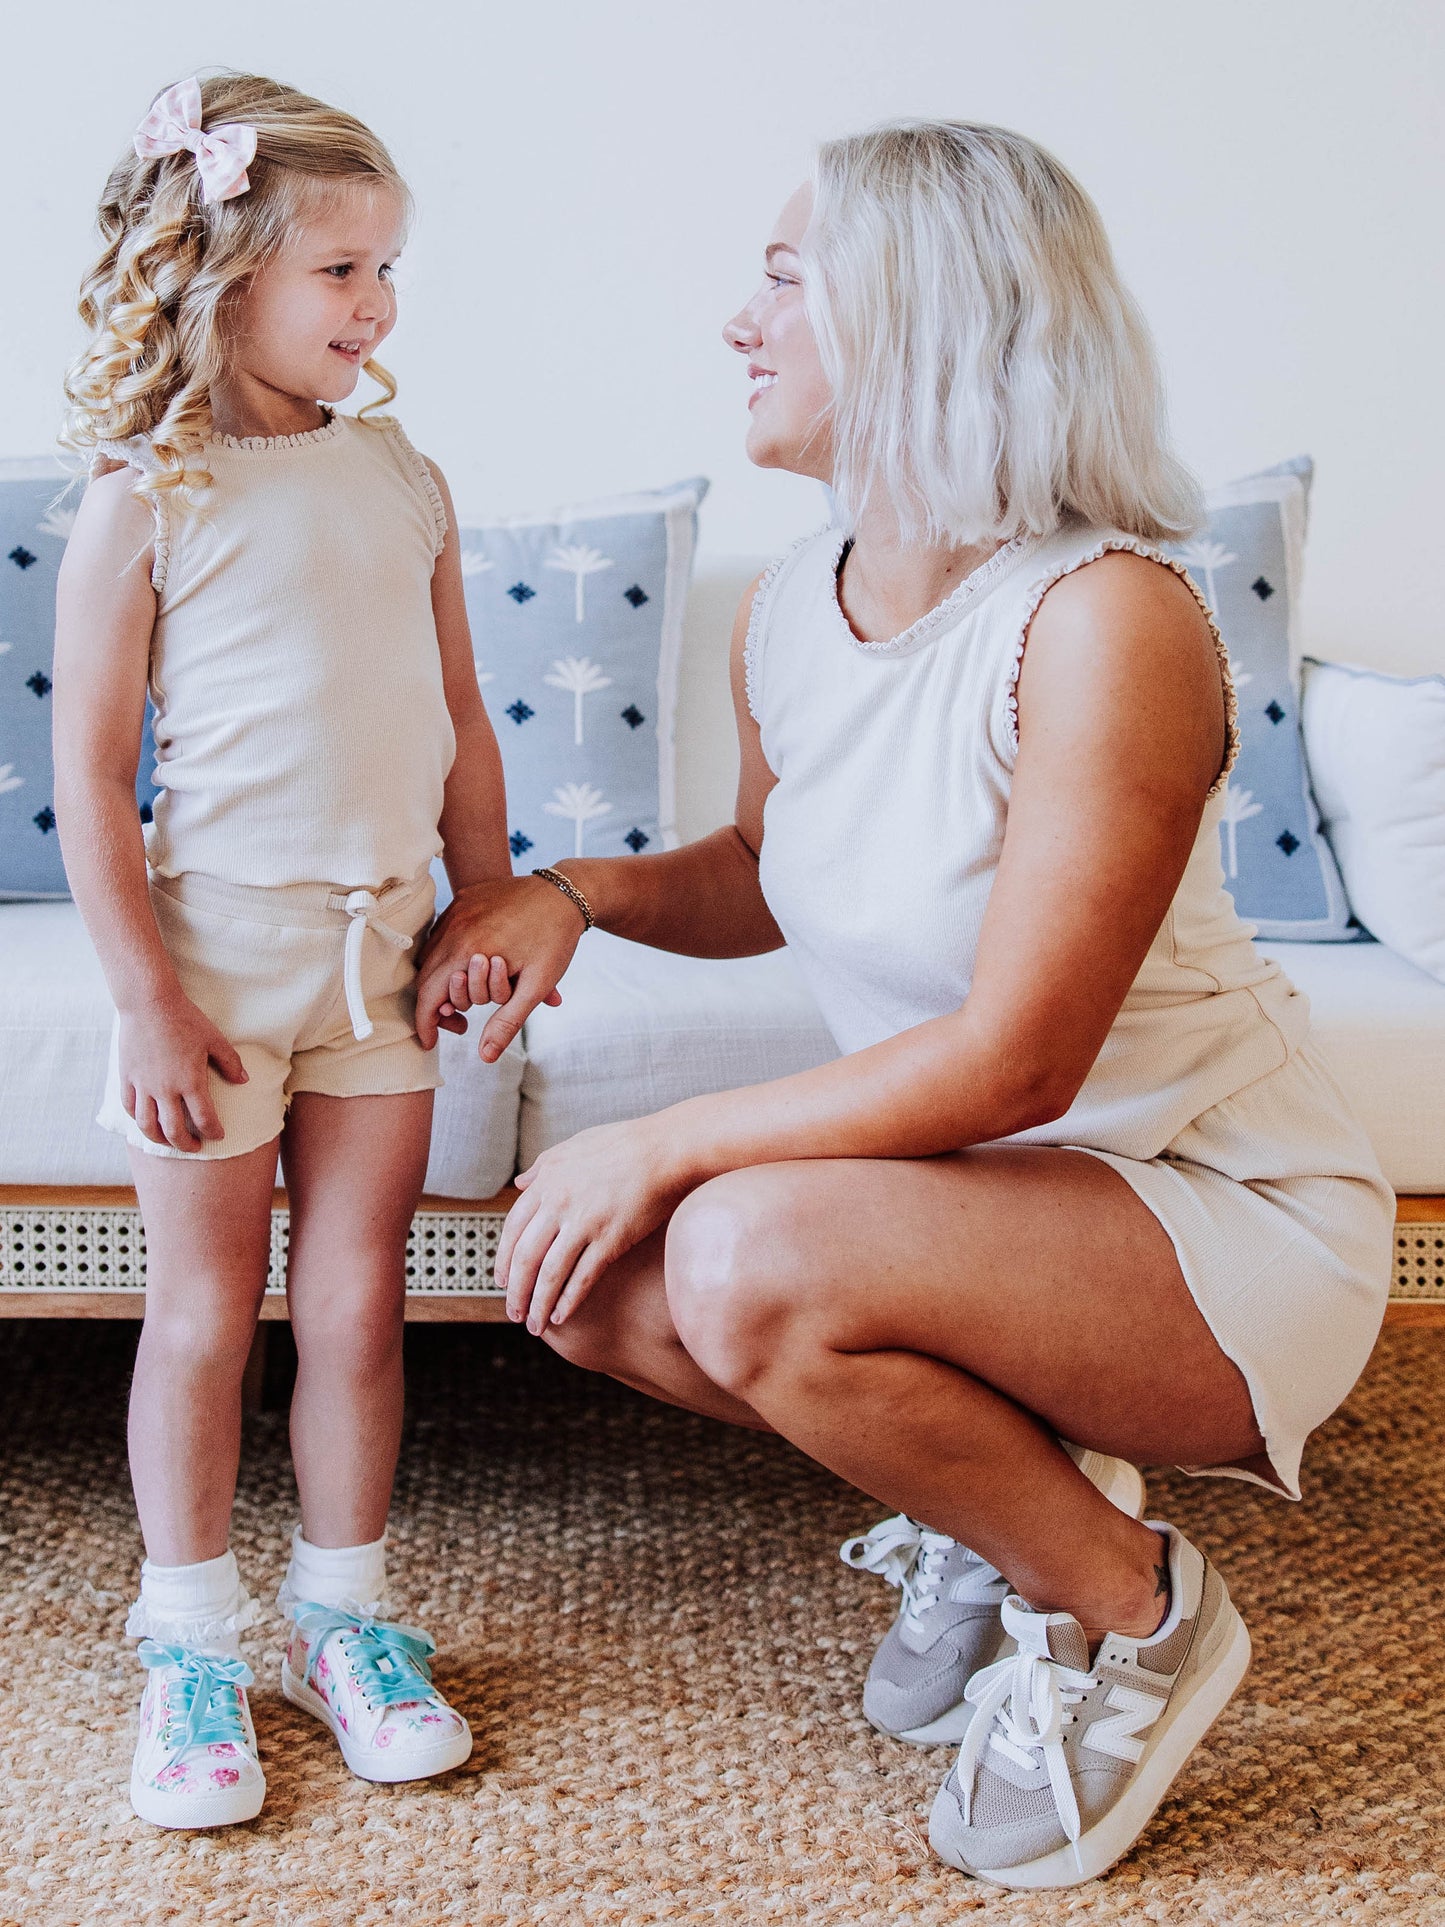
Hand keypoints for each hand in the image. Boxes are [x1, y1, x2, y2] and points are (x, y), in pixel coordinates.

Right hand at [118, 995, 247, 1151]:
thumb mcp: (215, 1039)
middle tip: (194, 1147)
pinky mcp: (127, 1078)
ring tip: (169, 1140)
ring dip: (159, 1139)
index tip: (218, 1135)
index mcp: (190, 1082)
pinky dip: (137, 1119)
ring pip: (147, 1125)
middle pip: (174, 1131)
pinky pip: (130, 1107)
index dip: (214, 1132)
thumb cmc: (185, 1019)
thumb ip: (230, 1062)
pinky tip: (146, 1120)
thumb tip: (244, 1081)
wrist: (148, 1003)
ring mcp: (144, 1085)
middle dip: (186, 1145)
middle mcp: (165, 1089)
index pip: (205, 1119)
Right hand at [415, 875, 582, 1061]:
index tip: (430, 1043)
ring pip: (430, 955)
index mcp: (468, 951)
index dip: (426, 1024)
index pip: (429, 996)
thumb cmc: (554, 940)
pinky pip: (442, 934)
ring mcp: (457, 911)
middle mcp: (454, 928)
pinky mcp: (463, 900)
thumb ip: (507, 1022)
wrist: (567, 892)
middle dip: (434, 1006)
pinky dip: (447, 957)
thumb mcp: (535, 985)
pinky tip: (469, 969)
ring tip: (466, 1000)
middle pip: (425, 977)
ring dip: (440, 980)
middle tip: (460, 1024)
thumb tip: (485, 1056)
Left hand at [495, 1117, 695, 1332]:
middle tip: (514, 1312)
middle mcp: (559, 1204)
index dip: (503, 1261)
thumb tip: (520, 1182)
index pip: (512, 1230)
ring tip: (535, 1325)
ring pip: (549, 1274)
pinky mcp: (611, 1239)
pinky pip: (582, 1277)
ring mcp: (584, 1223)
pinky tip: (561, 1316)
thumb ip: (542, 1166)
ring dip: (538, 1304)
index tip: (502, 1282)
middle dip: (516, 1291)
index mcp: (546, 1182)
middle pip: (525, 1258)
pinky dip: (568, 1300)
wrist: (664, 1149)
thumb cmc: (623, 1144)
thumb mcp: (572, 1146)